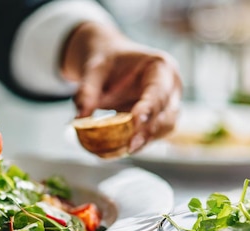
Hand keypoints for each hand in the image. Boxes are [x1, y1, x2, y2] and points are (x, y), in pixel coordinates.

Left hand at [61, 21, 181, 153]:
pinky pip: (153, 136)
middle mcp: (170, 87)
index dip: (149, 108)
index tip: (135, 121)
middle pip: (167, 114)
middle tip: (130, 145)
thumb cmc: (107, 62)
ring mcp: (167, 105)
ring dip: (146, 141)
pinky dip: (139, 143)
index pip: (158, 91)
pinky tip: (121, 149)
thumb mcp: (93, 70)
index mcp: (160, 67)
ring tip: (124, 149)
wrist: (109, 64)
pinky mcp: (158, 120)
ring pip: (164, 129)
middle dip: (149, 131)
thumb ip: (86, 90)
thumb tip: (80, 118)